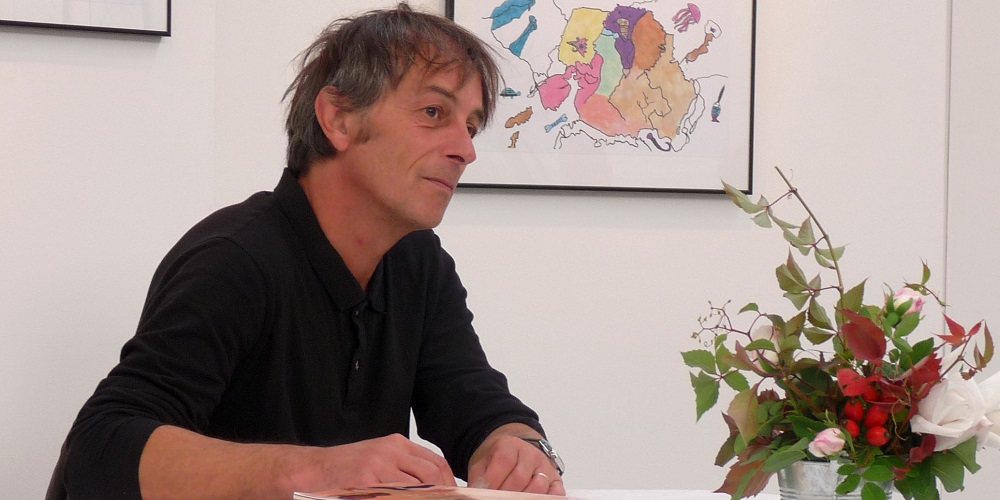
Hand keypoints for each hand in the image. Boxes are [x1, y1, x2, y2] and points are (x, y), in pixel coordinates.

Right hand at [290, 434, 456, 490]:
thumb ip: (403, 470)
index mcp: (396, 444)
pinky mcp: (366, 482)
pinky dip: (405, 498)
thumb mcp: (376, 460)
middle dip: (443, 494)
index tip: (453, 496)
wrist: (308, 471)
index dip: (449, 483)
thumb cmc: (342, 469)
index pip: (436, 462)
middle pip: (432, 475)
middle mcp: (390, 452)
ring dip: (426, 498)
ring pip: (418, 487)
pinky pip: (397, 495)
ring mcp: (378, 467)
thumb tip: (433, 487)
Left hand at [467, 430, 564, 495]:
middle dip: (505, 494)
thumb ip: (479, 479)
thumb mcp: (482, 465)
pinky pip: (555, 494)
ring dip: (523, 498)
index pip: (504, 460)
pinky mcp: (555, 481)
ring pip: (537, 487)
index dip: (493, 480)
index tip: (485, 491)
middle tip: (495, 498)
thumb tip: (477, 492)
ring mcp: (545, 467)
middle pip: (519, 478)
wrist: (514, 456)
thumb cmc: (496, 463)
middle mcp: (531, 454)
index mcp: (510, 445)